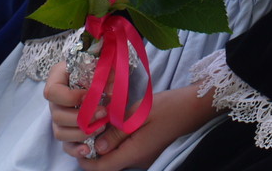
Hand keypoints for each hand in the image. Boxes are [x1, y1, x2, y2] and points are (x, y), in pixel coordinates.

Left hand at [45, 63, 216, 170]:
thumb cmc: (169, 107)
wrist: (194, 107)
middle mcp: (138, 160)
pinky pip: (125, 151)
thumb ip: (116, 131)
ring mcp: (144, 157)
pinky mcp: (147, 151)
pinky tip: (115, 124)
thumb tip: (97, 147)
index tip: (78, 144)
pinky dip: (116, 141)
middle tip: (86, 129)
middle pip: (108, 164)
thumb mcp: (139, 114)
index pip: (102, 168)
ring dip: (105, 144)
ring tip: (99, 123)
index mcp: (135, 153)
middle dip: (93, 151)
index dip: (86, 160)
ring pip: (116, 157)